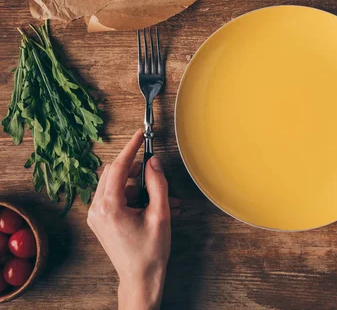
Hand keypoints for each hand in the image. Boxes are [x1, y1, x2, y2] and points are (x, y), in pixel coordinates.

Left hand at [87, 130, 178, 309]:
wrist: (140, 278)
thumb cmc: (150, 252)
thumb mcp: (160, 214)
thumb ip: (158, 184)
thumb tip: (154, 162)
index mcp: (110, 207)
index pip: (119, 167)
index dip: (131, 148)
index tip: (139, 135)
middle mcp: (97, 209)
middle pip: (114, 173)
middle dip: (136, 170)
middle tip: (155, 174)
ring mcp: (97, 216)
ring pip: (116, 185)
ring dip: (138, 185)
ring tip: (163, 199)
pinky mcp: (101, 220)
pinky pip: (115, 197)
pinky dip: (133, 196)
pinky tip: (152, 206)